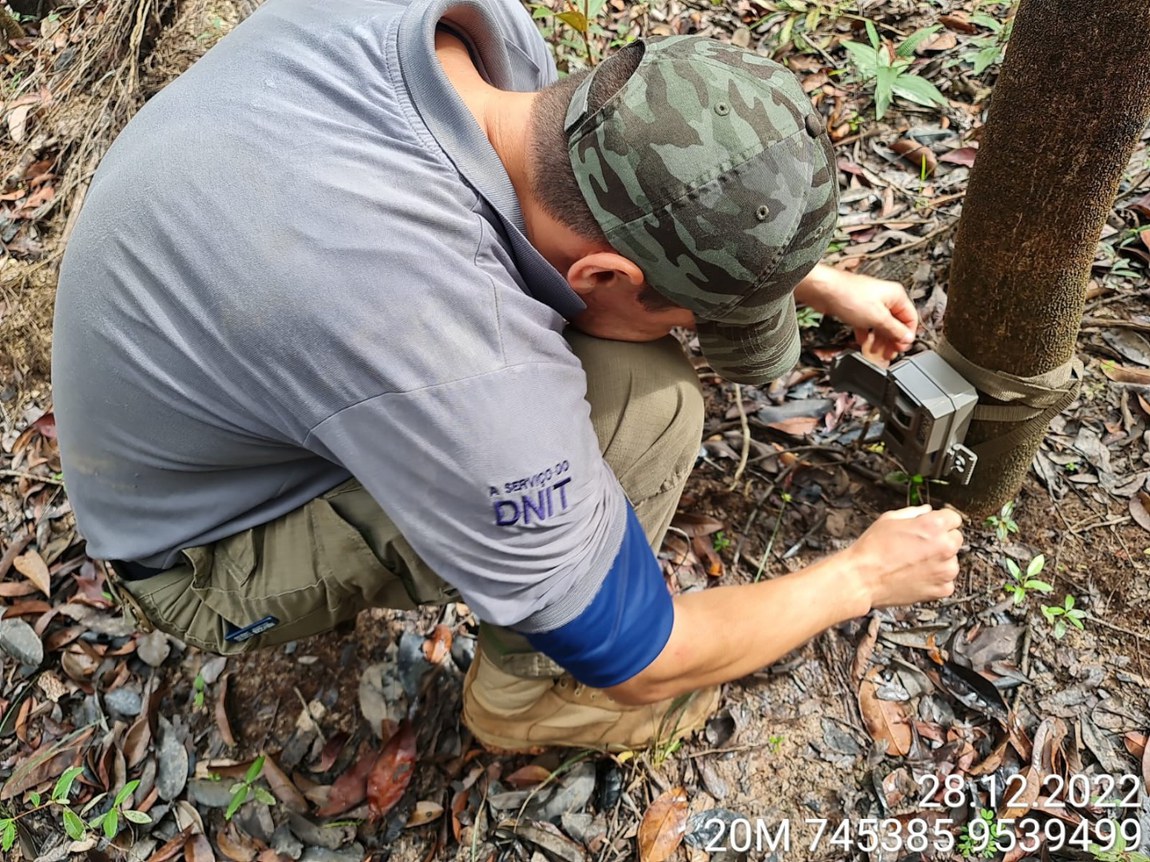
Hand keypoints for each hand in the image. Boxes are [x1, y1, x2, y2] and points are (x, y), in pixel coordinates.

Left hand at [794, 266, 917, 362]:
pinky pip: (866, 325)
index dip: (907, 335)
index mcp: (896, 296)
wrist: (824, 290)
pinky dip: (866, 335)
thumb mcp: (878, 318)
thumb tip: (907, 338)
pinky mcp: (857, 310)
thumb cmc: (849, 296)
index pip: (910, 318)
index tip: (901, 348)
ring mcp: (870, 304)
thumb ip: (895, 330)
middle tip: (889, 354)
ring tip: (877, 353)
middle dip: (892, 340)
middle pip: (895, 324)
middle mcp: (885, 299)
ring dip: (879, 340)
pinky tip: (863, 344)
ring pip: (880, 326)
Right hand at [845, 505, 962, 609]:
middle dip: (941, 541)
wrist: (862, 579)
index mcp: (934, 526)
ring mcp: (945, 570)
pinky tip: (916, 576)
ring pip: (951, 561)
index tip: (934, 528)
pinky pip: (946, 581)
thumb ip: (913, 513)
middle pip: (955, 539)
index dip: (941, 522)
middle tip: (920, 547)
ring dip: (939, 562)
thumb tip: (926, 511)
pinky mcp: (942, 589)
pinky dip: (935, 580)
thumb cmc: (872, 550)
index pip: (953, 518)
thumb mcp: (889, 520)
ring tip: (914, 563)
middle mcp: (944, 547)